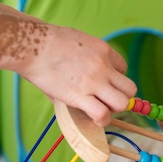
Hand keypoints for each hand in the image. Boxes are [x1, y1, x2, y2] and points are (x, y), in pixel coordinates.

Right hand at [17, 25, 136, 126]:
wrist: (32, 46)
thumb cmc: (47, 42)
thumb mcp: (77, 42)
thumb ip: (87, 58)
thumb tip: (84, 74)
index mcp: (104, 50)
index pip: (124, 69)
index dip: (114, 78)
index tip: (103, 82)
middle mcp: (104, 66)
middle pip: (130, 89)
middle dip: (120, 96)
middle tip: (106, 99)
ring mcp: (94, 82)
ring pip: (122, 103)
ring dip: (113, 109)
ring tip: (100, 109)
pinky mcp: (80, 96)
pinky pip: (102, 114)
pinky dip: (101, 120)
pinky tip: (93, 118)